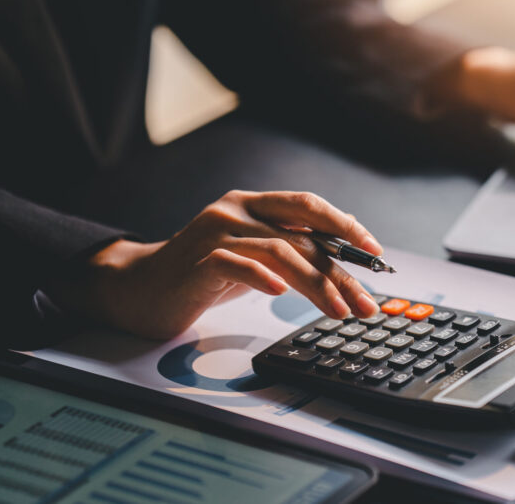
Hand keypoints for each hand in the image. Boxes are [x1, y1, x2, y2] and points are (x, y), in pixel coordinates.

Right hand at [52, 190, 382, 338]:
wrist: (139, 288)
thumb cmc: (202, 274)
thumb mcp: (253, 254)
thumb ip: (290, 246)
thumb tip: (344, 251)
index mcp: (253, 203)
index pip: (309, 205)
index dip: (346, 226)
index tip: (376, 253)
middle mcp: (235, 210)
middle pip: (302, 237)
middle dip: (341, 273)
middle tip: (366, 303)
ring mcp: (215, 233)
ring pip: (279, 252)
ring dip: (316, 284)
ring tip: (338, 311)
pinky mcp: (197, 261)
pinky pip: (236, 264)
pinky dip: (262, 278)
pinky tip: (281, 295)